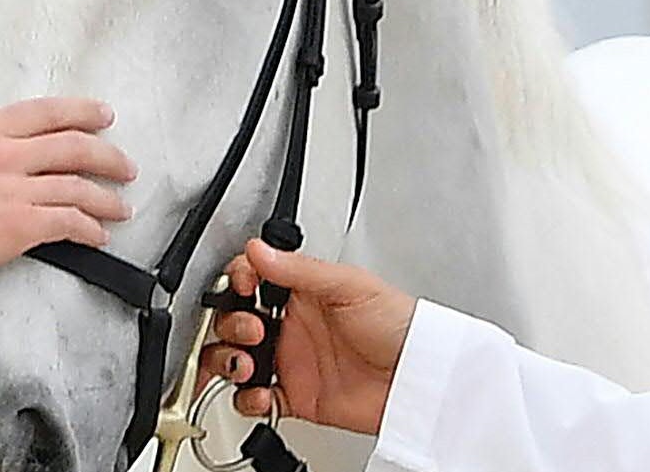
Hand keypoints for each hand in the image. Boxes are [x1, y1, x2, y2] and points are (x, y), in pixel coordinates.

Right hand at [0, 66, 136, 286]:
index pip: (44, 113)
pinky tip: (98, 235)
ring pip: (78, 187)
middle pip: (73, 147)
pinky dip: (89, 229)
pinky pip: (68, 222)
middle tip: (125, 165)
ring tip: (120, 207)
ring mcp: (16, 191)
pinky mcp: (20, 226)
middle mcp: (6, 157)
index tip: (102, 115)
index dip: (80, 111)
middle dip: (107, 155)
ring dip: (106, 199)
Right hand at [197, 240, 414, 434]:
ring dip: (228, 362)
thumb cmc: (400, 324)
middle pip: (234, 321)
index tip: (242, 287)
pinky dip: (248, 399)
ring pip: (236, 360)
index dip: (238, 283)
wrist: (420, 379)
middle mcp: (292, 325)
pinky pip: (256, 400)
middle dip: (229, 326)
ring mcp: (292, 361)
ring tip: (245, 365)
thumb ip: (300, 270)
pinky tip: (262, 393)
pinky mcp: (297, 397)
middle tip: (252, 332)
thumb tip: (259, 250)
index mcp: (302, 292)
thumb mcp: (350, 286)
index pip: (252, 280)